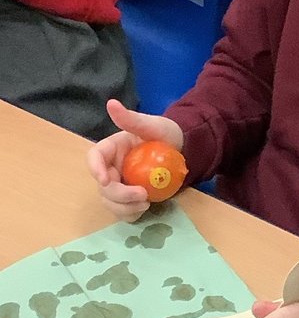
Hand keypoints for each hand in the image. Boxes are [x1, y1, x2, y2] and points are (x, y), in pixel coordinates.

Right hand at [86, 99, 183, 221]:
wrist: (184, 151)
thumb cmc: (167, 135)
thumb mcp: (153, 125)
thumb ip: (132, 119)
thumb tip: (111, 104)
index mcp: (112, 148)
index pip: (94, 157)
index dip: (95, 169)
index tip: (106, 180)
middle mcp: (112, 167)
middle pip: (102, 186)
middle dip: (119, 195)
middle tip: (142, 196)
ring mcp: (121, 184)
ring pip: (110, 202)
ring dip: (124, 207)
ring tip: (146, 204)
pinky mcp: (130, 198)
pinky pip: (123, 211)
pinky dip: (131, 214)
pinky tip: (146, 209)